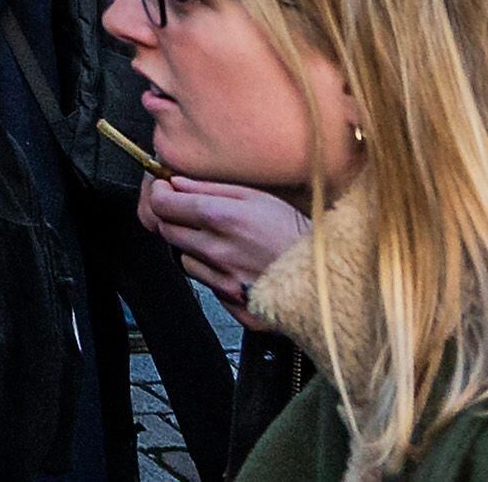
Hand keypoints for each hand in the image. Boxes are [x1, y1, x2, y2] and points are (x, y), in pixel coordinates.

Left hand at [138, 173, 310, 300]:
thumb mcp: (257, 196)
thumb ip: (211, 188)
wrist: (328, 276)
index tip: (163, 189)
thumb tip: (176, 182)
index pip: (163, 205)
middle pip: (167, 232)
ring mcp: (224, 282)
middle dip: (172, 219)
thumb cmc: (296, 232)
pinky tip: (238, 266)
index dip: (158, 194)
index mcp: (221, 219)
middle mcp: (217, 252)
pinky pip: (208, 286)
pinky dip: (215, 274)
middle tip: (190, 214)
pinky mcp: (233, 305)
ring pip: (185, 261)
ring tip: (224, 243)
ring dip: (194, 249)